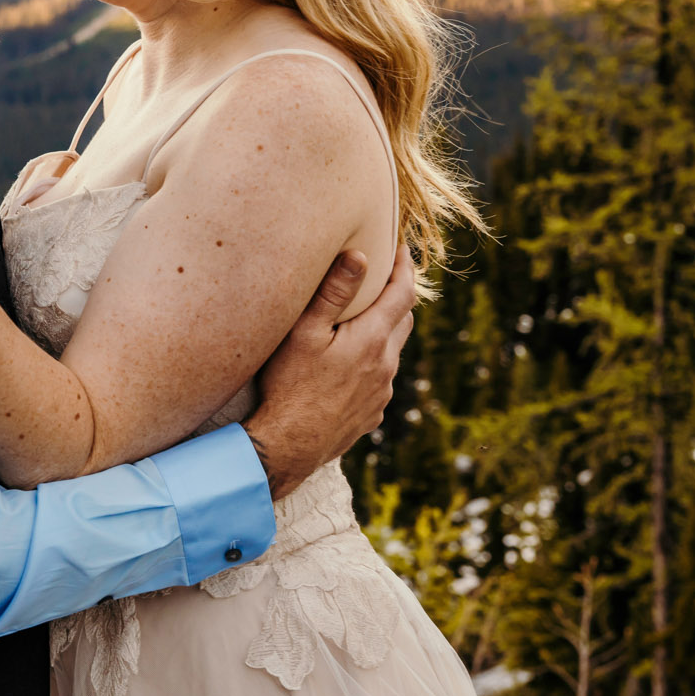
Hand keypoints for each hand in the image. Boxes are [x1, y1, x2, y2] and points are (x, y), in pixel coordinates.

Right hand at [241, 245, 416, 498]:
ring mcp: (381, 394)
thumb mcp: (305, 332)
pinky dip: (372, 363)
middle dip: (397, 297)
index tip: (402, 249)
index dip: (406, 268)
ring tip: (360, 322)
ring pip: (392, 352)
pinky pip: (380, 380)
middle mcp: (386, 366)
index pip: (403, 294)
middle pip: (403, 321)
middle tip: (381, 280)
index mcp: (373, 340)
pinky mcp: (372, 414)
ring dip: (384, 332)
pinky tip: (347, 366)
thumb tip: (360, 255)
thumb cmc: (290, 385)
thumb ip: (333, 293)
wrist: (289, 446)